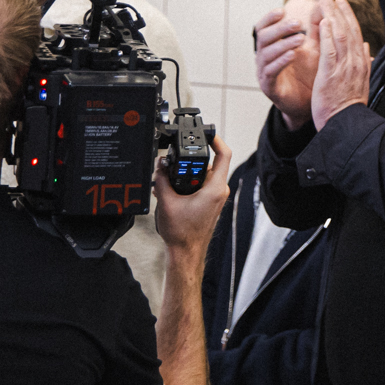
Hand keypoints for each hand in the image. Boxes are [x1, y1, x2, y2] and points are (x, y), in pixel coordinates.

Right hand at [153, 131, 232, 259]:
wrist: (186, 252)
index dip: (216, 139)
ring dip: (187, 174)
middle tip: (175, 163)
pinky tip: (173, 190)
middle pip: (209, 163)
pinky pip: (202, 185)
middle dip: (191, 161)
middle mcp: (219, 190)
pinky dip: (189, 183)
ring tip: (170, 181)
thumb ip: (162, 180)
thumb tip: (160, 166)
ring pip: (204, 175)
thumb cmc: (182, 233)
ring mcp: (216, 197)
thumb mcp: (166, 202)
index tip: (207, 132)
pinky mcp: (211, 202)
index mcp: (215, 188)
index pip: (224, 154)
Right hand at [253, 8, 317, 130]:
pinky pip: (270, 72)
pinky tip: (293, 55)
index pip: (263, 28)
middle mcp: (264, 58)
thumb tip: (320, 6)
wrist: (309, 103)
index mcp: (271, 46)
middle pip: (263, 38)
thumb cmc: (309, 73)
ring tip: (301, 38)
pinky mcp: (269, 87)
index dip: (270, 18)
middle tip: (297, 23)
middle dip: (280, 29)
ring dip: (283, 44)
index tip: (283, 10)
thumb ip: (315, 29)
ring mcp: (264, 73)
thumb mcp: (314, 48)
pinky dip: (281, 62)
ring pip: (266, 54)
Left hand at [309, 0, 372, 130]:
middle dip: (337, 9)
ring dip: (330, 14)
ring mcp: (344, 67)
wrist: (346, 125)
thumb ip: (364, 63)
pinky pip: (329, 50)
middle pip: (347, 29)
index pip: (354, 33)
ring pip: (338, 35)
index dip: (347, 16)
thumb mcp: (361, 82)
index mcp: (361, 62)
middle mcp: (355, 61)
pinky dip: (327, 34)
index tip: (340, 2)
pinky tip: (322, 21)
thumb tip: (366, 47)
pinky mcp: (331, 74)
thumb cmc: (350, 107)